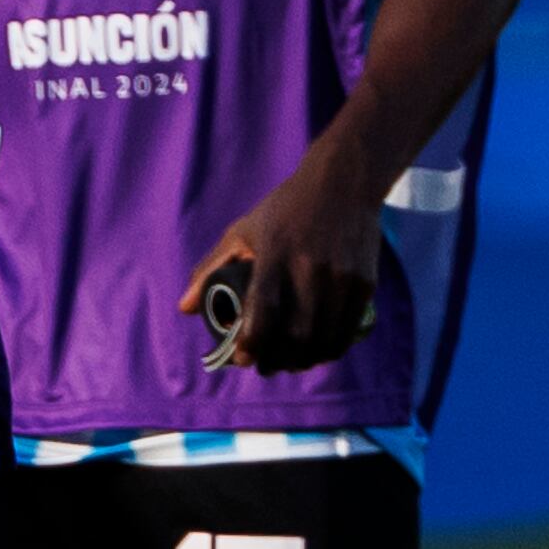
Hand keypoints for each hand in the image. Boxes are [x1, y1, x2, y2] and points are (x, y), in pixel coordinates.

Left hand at [185, 159, 382, 373]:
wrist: (344, 182)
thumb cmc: (286, 207)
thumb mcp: (244, 229)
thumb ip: (211, 268)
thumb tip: (184, 309)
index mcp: (275, 253)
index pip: (262, 309)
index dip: (252, 342)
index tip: (242, 358)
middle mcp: (309, 266)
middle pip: (296, 334)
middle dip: (278, 360)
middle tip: (266, 367)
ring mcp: (340, 276)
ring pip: (323, 338)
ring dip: (305, 361)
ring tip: (292, 364)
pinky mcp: (363, 282)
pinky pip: (347, 331)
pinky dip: (332, 350)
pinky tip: (319, 354)